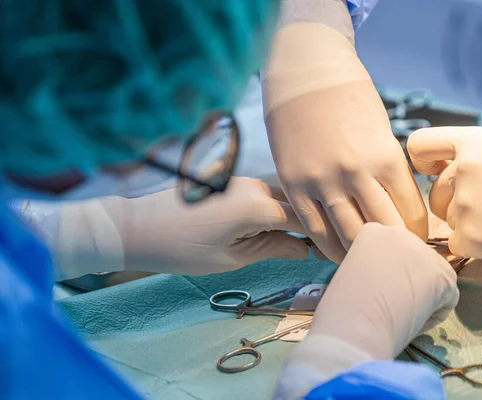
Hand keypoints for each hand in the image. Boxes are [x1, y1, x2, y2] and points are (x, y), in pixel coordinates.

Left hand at [99, 177, 309, 274]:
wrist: (136, 225)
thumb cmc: (182, 249)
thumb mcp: (231, 258)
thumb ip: (272, 249)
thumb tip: (304, 249)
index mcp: (259, 206)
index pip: (307, 220)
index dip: (324, 237)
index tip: (338, 251)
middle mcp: (255, 185)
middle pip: (296, 204)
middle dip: (310, 224)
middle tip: (320, 248)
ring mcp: (241, 179)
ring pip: (278, 197)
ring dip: (290, 216)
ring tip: (296, 241)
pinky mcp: (229, 179)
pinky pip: (261, 193)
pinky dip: (271, 209)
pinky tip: (271, 226)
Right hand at [263, 21, 427, 263]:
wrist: (304, 74)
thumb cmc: (350, 98)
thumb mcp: (381, 130)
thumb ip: (389, 170)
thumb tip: (397, 208)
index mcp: (385, 157)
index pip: (411, 213)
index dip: (419, 235)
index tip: (419, 244)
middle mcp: (356, 174)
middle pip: (384, 231)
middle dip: (397, 250)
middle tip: (400, 260)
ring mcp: (322, 182)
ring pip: (348, 237)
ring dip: (364, 254)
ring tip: (371, 261)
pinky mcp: (295, 186)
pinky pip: (315, 230)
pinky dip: (331, 247)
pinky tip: (340, 255)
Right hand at [275, 223, 458, 398]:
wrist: (354, 323)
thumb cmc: (342, 307)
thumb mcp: (352, 274)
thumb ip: (373, 268)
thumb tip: (391, 283)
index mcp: (372, 231)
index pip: (391, 254)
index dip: (384, 279)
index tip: (372, 294)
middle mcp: (400, 233)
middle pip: (414, 261)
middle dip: (407, 283)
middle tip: (389, 306)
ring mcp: (425, 251)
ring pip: (432, 280)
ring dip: (421, 298)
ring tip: (398, 314)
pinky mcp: (444, 273)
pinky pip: (446, 299)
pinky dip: (432, 316)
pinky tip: (411, 319)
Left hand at [407, 127, 481, 269]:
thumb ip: (466, 156)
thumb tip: (430, 170)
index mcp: (474, 142)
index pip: (419, 144)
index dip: (423, 161)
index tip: (435, 170)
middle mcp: (464, 169)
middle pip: (434, 191)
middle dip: (453, 200)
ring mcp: (466, 204)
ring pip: (447, 218)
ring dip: (467, 222)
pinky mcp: (470, 237)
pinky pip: (455, 242)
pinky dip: (473, 243)